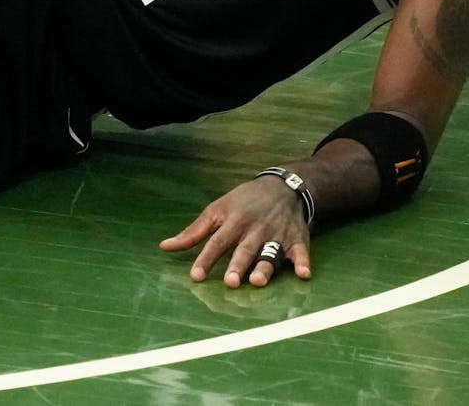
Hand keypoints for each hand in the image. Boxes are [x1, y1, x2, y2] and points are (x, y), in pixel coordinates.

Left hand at [159, 176, 312, 286]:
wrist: (282, 186)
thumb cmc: (244, 201)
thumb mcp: (217, 209)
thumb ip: (193, 231)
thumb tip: (164, 246)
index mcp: (233, 221)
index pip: (217, 242)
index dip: (206, 259)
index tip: (195, 276)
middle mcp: (255, 229)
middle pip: (244, 249)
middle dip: (237, 265)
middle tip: (229, 282)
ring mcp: (276, 234)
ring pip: (270, 253)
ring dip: (265, 266)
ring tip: (257, 281)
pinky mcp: (296, 240)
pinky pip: (300, 252)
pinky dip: (303, 262)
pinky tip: (304, 273)